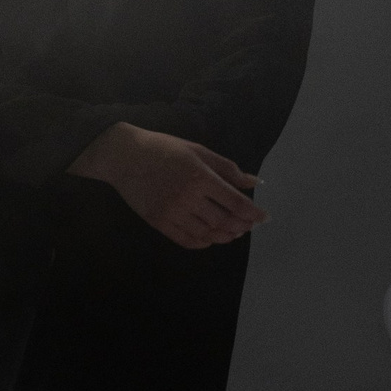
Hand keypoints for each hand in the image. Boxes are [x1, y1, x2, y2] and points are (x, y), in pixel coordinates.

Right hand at [68, 124, 265, 248]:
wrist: (124, 156)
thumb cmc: (163, 148)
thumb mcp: (198, 151)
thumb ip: (227, 168)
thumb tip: (254, 182)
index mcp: (200, 177)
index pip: (235, 202)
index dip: (253, 212)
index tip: (265, 217)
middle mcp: (187, 197)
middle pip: (224, 221)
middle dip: (242, 225)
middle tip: (249, 225)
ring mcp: (172, 212)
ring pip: (207, 233)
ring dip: (225, 235)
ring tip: (233, 232)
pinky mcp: (158, 222)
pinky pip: (186, 240)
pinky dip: (203, 242)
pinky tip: (211, 237)